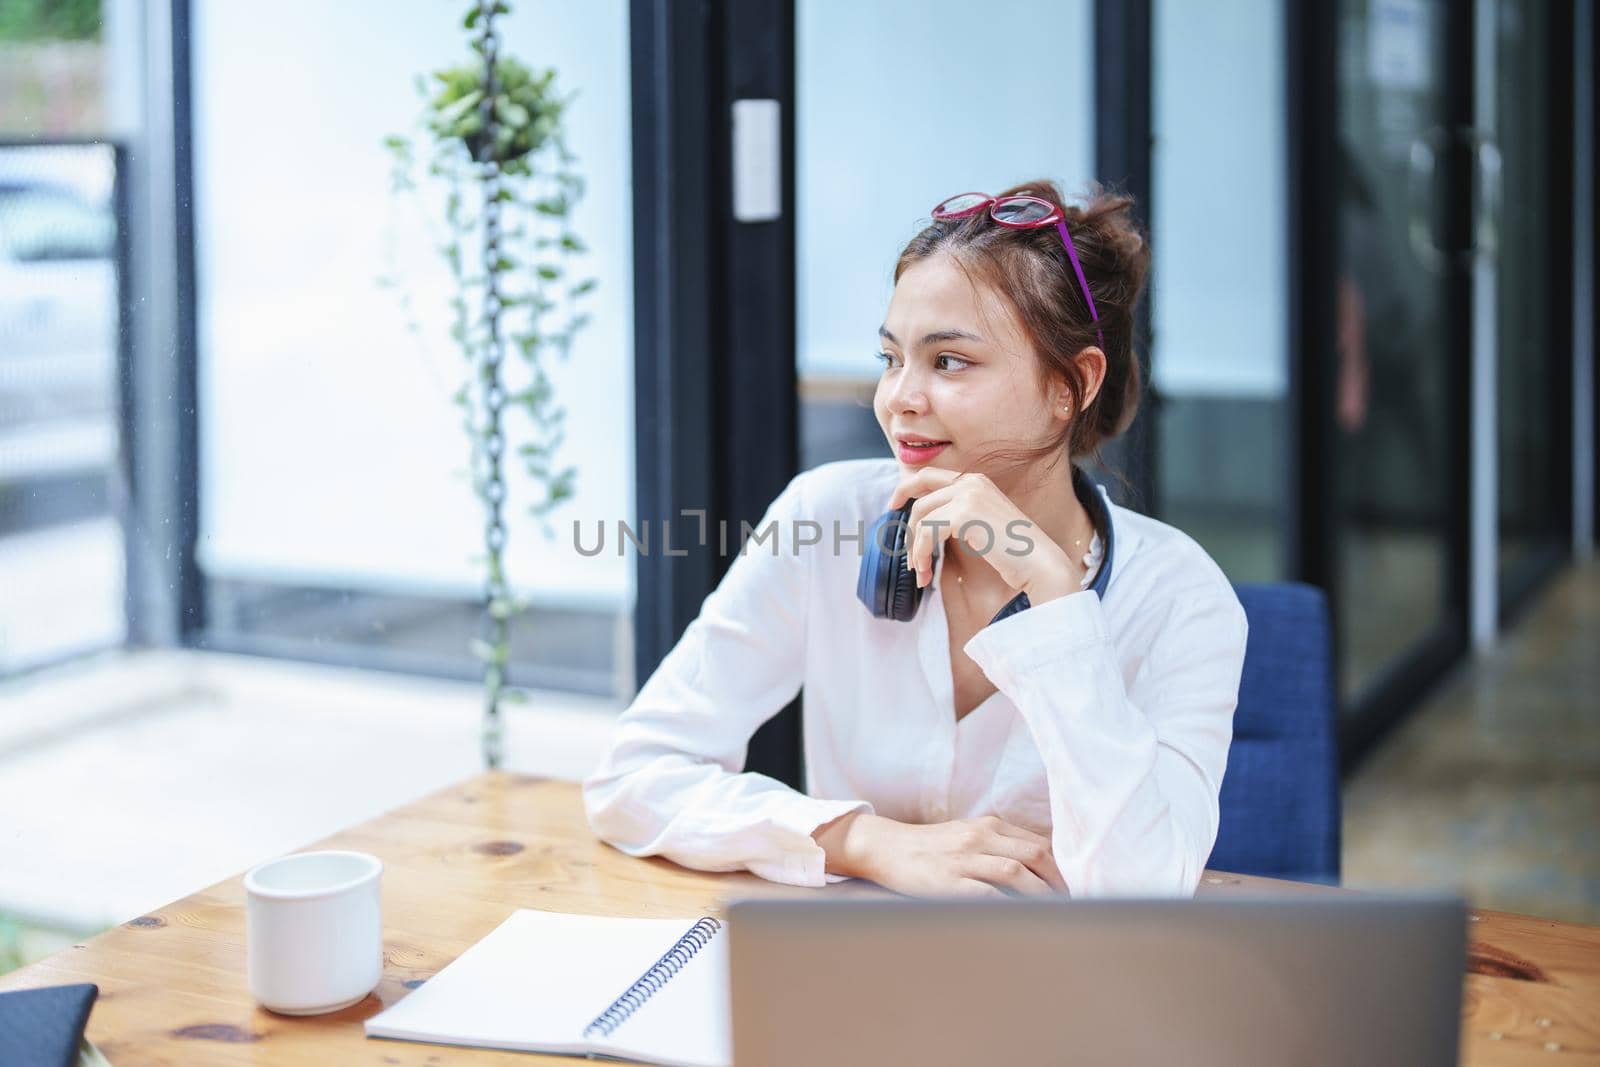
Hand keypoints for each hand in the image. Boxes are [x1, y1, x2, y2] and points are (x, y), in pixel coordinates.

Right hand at [814, 812, 1067, 897]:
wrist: (886, 847)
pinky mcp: (948, 880)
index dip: (1062, 866)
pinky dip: (1008, 905)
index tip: (1073, 887)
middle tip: (1072, 903)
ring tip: (1054, 911)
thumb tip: (1037, 868)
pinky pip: (986, 893)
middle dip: (1059, 880)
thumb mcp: (968, 835)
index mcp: (988, 825)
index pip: (1038, 843)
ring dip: (1041, 893)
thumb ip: (998, 845)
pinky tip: (1020, 916)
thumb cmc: (931, 847)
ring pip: (1016, 871)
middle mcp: (980, 837)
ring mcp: (964, 858)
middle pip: (1035, 853)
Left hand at [886, 467, 1080, 602]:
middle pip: (919, 494)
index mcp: (976, 480)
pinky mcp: (964, 513)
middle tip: (905, 554)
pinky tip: (928, 573)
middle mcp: (971, 481)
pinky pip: (927, 532)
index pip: (929, 475)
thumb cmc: (1012, 551)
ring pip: (921, 517)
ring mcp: (968, 494)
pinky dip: (921, 554)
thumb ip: (958, 514)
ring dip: (915, 549)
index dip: (906, 487)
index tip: (893, 505)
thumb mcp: (982, 524)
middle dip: (907, 524)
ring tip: (921, 573)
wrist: (1038, 562)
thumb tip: (926, 521)